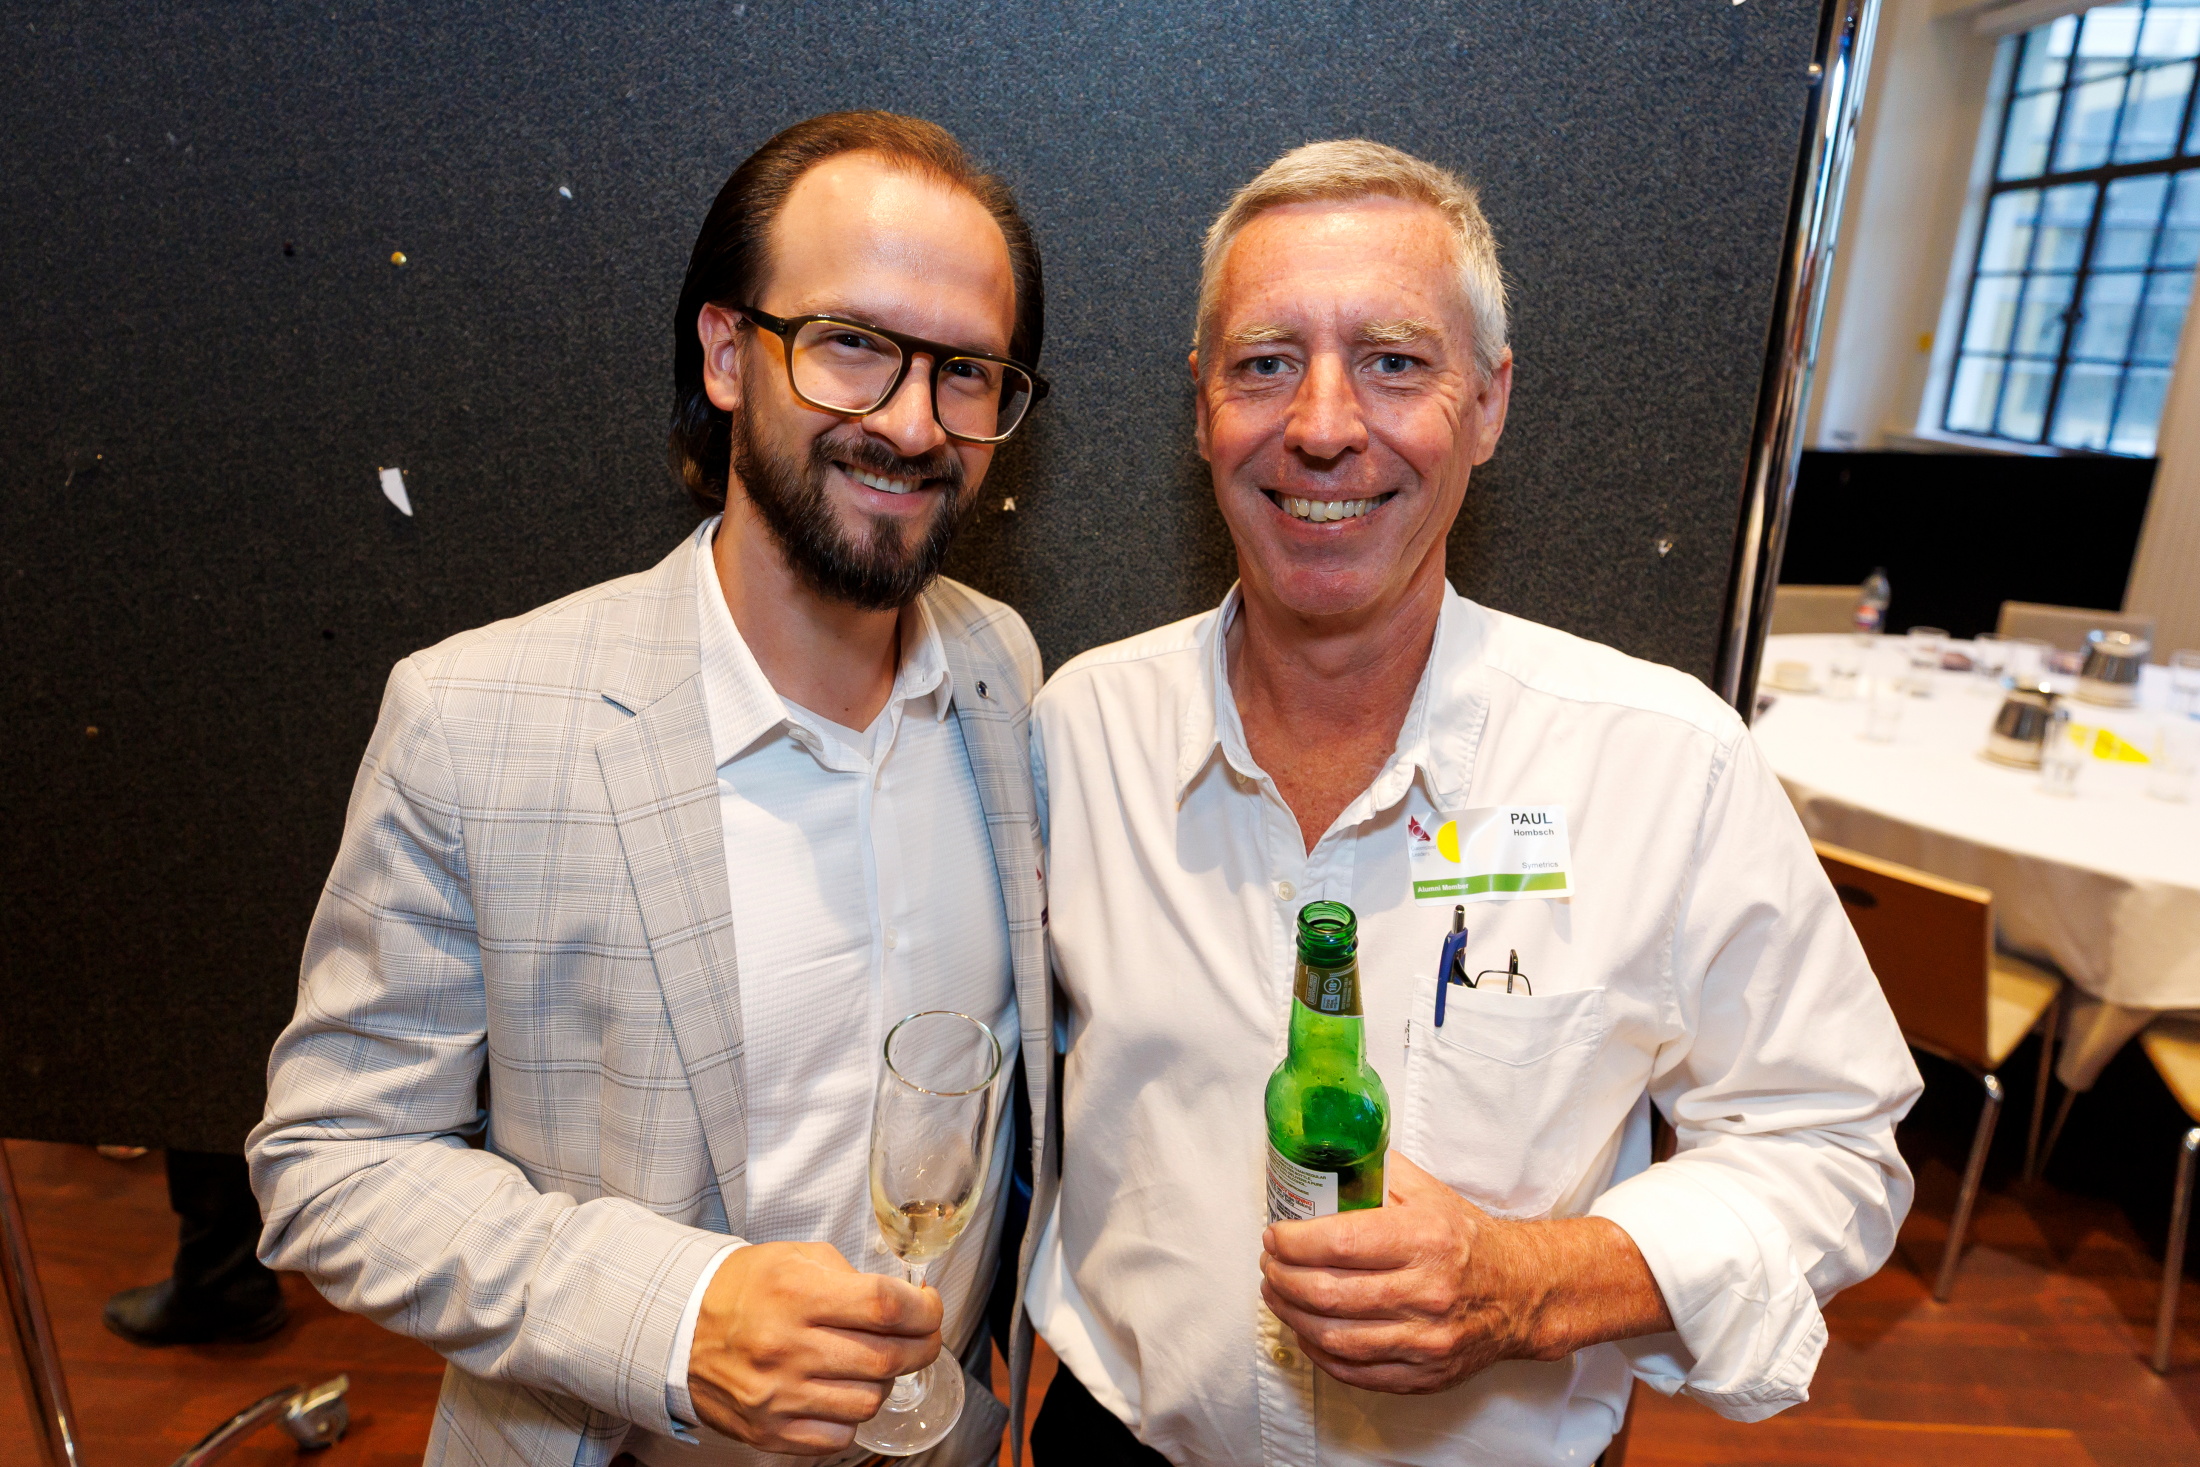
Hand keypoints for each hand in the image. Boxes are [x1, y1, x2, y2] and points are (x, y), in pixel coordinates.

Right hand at [688, 1241, 941, 1454]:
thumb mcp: (796, 1258)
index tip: (931, 1308)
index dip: (924, 1310)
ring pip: (869, 1402)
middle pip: (887, 1358)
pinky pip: (839, 1437)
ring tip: (871, 1364)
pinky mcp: (768, 1431)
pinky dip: (850, 1417)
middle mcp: (786, 1347)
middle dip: (922, 1347)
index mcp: (796, 1294)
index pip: (885, 1307)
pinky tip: (839, 1392)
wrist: (679, 1328)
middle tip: (923, 1338)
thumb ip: (852, 1277)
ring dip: (884, 1383)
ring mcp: (777, 1396)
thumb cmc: (745, 1288)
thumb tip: (907, 1301)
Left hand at [1258, 1152, 1669, 1393]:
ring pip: (1333, 1337)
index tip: (1274, 1234)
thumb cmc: (1467, 1239)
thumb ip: (1376, 1171)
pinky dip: (1318, 1351)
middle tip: (1268, 1264)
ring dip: (1290, 1315)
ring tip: (1275, 1293)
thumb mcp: (1428, 1192)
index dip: (1293, 1241)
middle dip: (1281, 1277)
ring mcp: (1425, 1341)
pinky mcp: (1424, 1375)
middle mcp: (1426, 1293)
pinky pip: (1354, 1371)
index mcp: (1425, 1240)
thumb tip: (1322, 1153)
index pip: (1338, 1243)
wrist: (1523, 1292)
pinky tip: (1305, 1329)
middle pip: (1327, 1293)